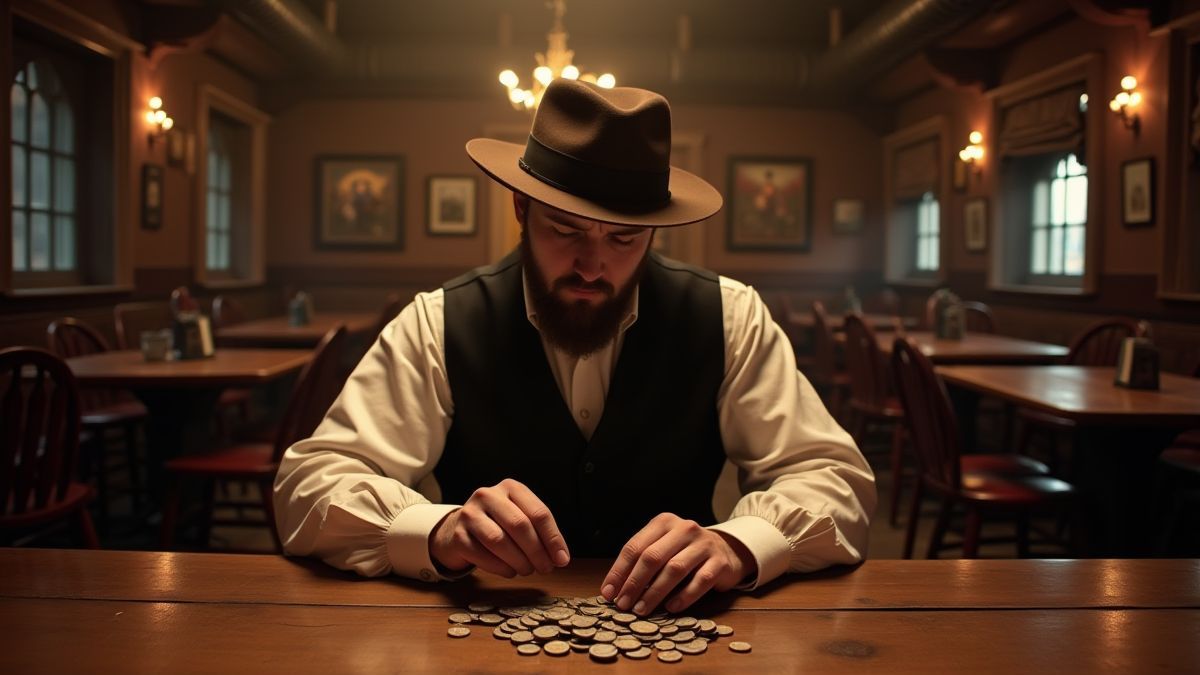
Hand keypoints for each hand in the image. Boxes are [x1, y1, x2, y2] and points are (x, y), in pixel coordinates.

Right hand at [429, 479, 569, 577]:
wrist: (456, 530)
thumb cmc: (496, 525)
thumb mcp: (518, 517)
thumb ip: (539, 532)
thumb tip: (560, 557)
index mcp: (510, 487)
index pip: (539, 512)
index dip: (553, 539)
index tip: (562, 559)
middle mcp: (488, 495)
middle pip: (520, 525)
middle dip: (537, 552)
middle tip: (545, 568)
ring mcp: (470, 514)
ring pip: (500, 541)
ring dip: (519, 561)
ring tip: (527, 570)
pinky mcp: (458, 535)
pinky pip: (483, 556)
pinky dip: (501, 568)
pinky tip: (509, 571)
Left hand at [600, 513, 756, 614]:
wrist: (726, 550)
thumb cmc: (685, 551)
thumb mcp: (663, 546)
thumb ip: (642, 561)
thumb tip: (614, 589)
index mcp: (664, 522)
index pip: (635, 547)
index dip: (619, 571)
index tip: (608, 593)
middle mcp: (684, 529)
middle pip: (652, 557)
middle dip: (634, 583)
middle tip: (623, 604)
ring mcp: (704, 544)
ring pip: (674, 569)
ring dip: (655, 593)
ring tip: (641, 609)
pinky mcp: (720, 562)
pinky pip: (699, 581)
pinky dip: (683, 597)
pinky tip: (671, 608)